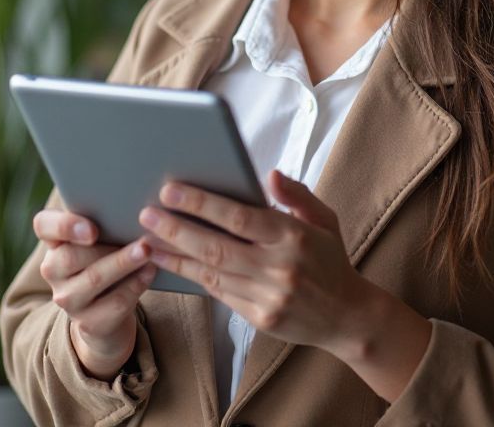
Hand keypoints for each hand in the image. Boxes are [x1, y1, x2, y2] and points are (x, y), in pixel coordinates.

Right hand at [33, 208, 156, 379]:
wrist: (106, 310)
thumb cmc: (106, 257)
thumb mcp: (101, 238)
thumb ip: (106, 219)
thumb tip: (135, 205)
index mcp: (54, 240)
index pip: (43, 225)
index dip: (64, 225)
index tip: (93, 230)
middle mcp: (53, 269)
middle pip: (71, 256)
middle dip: (108, 248)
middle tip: (141, 240)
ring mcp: (68, 298)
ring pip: (94, 279)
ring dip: (124, 264)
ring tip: (147, 252)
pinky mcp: (87, 321)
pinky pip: (113, 302)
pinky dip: (135, 284)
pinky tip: (149, 271)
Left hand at [138, 169, 371, 354]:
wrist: (347, 317)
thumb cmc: (330, 259)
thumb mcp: (324, 218)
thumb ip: (296, 195)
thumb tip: (270, 175)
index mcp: (293, 236)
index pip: (239, 218)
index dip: (202, 203)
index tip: (171, 190)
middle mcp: (279, 268)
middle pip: (217, 247)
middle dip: (176, 229)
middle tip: (146, 213)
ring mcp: (268, 297)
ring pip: (211, 273)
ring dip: (175, 255)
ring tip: (146, 240)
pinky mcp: (259, 319)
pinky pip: (219, 293)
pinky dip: (193, 276)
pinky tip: (172, 262)